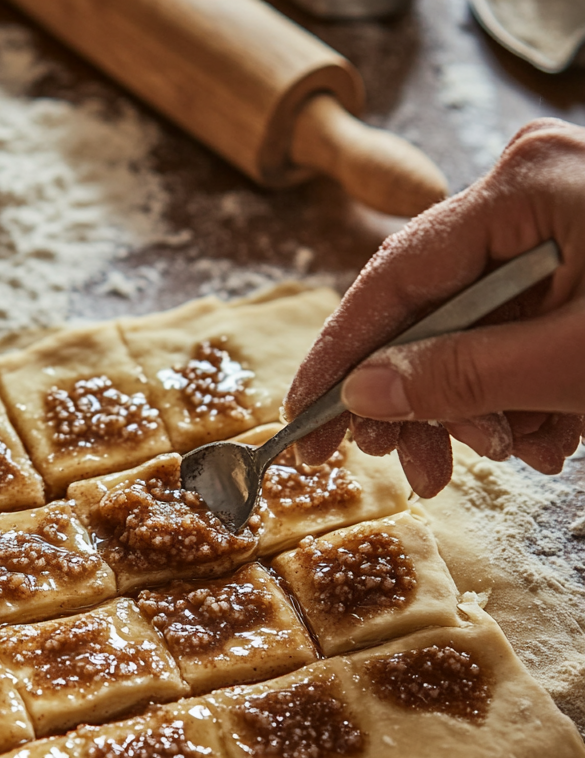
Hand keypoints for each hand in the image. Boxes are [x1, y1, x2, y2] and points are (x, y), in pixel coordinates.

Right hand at [284, 118, 584, 496]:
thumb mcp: (579, 363)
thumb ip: (460, 377)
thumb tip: (363, 396)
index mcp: (524, 188)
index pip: (392, 279)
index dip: (340, 357)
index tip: (301, 419)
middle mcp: (530, 196)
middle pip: (427, 311)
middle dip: (423, 400)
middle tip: (410, 468)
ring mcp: (557, 231)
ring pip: (470, 334)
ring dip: (481, 409)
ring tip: (515, 453)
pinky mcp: (578, 269)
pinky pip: (516, 337)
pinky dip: (525, 396)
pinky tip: (551, 433)